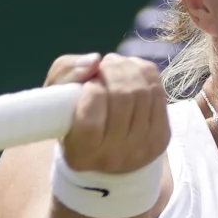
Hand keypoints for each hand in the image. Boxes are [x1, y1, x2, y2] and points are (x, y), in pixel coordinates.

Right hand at [44, 51, 169, 176]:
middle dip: (113, 71)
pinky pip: (158, 92)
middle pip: (122, 99)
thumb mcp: (56, 96)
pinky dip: (145, 73)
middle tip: (104, 65)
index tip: (89, 83)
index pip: (90, 121)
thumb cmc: (72, 117)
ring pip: (142, 92)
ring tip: (115, 65)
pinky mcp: (161, 137)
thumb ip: (66, 72)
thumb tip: (95, 60)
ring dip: (128, 68)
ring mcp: (141, 149)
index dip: (92, 91)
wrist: (105, 148)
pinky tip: (132, 71)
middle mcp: (112, 157)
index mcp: (80, 153)